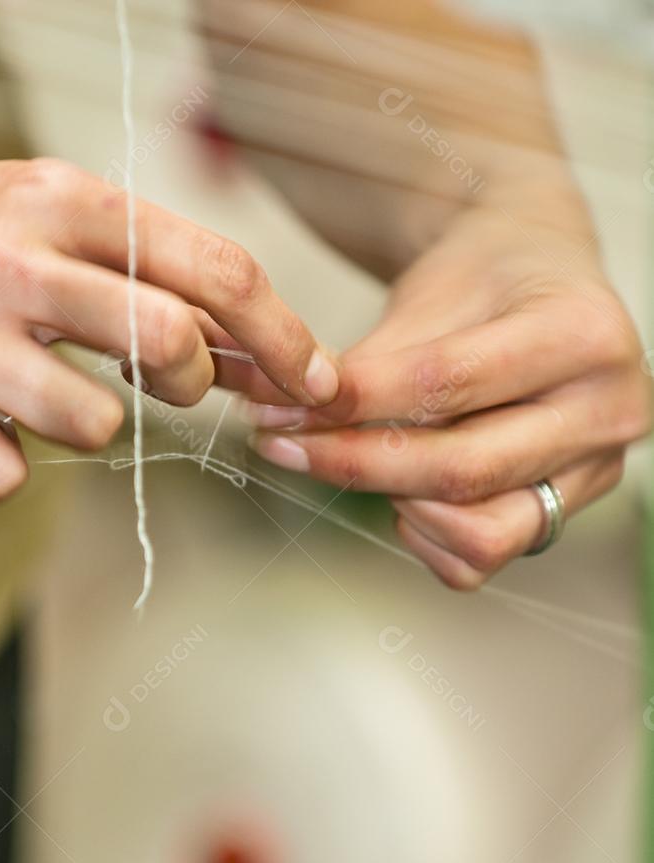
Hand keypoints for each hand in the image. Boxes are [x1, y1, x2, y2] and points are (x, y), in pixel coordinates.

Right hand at [0, 158, 335, 498]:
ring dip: (90, 421)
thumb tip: (253, 349)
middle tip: (170, 381)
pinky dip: (6, 460)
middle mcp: (10, 258)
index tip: (321, 383)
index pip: (214, 269)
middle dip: (193, 381)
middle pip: (169, 342)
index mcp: (62, 199)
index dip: (285, 337)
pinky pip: (10, 475)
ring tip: (40, 386)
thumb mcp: (52, 222)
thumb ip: (148, 273)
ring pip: (95, 423)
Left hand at [220, 202, 651, 588]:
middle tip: (283, 446)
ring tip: (353, 461)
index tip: (281, 407)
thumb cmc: (488, 276)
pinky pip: (484, 559)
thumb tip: (285, 413)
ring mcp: (596, 469)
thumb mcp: (429, 292)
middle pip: (464, 470)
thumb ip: (369, 364)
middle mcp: (608, 410)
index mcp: (581, 335)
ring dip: (397, 506)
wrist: (539, 277)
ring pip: (481, 532)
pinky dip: (428, 536)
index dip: (353, 403)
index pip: (446, 385)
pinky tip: (401, 491)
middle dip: (356, 464)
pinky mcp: (569, 509)